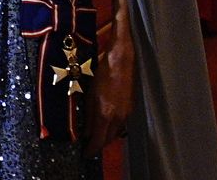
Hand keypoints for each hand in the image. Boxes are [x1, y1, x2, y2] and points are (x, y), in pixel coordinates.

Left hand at [84, 44, 134, 158]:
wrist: (121, 61)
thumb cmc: (101, 73)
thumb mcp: (89, 94)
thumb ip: (88, 115)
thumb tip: (86, 131)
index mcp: (106, 114)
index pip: (99, 140)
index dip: (92, 149)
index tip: (85, 154)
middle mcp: (118, 117)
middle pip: (109, 139)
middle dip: (99, 144)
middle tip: (89, 146)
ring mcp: (126, 113)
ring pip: (116, 133)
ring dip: (107, 137)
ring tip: (97, 136)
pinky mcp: (131, 107)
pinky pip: (121, 124)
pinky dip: (114, 128)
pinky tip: (107, 124)